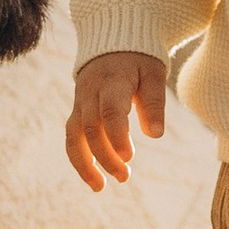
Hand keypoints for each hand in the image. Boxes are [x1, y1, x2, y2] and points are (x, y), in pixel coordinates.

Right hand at [68, 50, 166, 192]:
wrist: (111, 41)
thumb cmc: (138, 59)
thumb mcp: (153, 73)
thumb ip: (154, 101)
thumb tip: (155, 135)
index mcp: (112, 80)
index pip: (110, 110)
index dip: (117, 135)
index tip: (129, 157)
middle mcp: (90, 92)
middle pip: (90, 128)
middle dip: (104, 156)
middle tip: (124, 177)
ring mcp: (80, 102)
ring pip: (74, 135)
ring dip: (84, 163)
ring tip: (99, 187)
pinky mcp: (77, 111)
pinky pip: (72, 137)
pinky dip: (79, 158)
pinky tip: (94, 177)